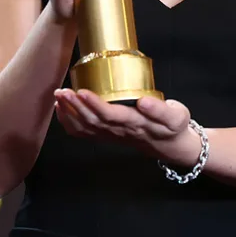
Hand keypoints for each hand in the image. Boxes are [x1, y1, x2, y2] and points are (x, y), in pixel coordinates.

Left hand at [54, 88, 200, 165]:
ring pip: (85, 127)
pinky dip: (68, 122)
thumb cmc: (172, 126)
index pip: (112, 115)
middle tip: (62, 91)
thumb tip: (144, 101)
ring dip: (69, 112)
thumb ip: (161, 110)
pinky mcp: (105, 136)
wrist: (169, 145)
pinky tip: (61, 108)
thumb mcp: (177, 116)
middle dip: (75, 106)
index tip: (82, 91)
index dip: (95, 104)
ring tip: (58, 95)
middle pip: (93, 121)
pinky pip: (83, 133)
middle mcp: (120, 131)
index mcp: (136, 123)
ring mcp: (111, 135)